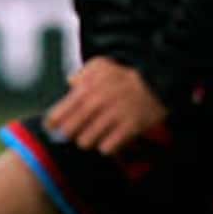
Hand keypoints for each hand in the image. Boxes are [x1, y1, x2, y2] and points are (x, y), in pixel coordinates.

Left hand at [46, 56, 167, 155]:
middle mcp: (98, 103)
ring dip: (89, 141)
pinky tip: (111, 140)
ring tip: (96, 136)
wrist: (159, 82)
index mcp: (87, 89)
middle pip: (69, 132)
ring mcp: (114, 115)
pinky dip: (107, 147)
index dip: (53, 124)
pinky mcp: (130, 126)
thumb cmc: (127, 76)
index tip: (55, 127)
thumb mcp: (102, 66)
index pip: (58, 115)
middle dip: (72, 134)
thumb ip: (82, 73)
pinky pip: (108, 147)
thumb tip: (71, 83)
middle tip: (79, 131)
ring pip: (86, 142)